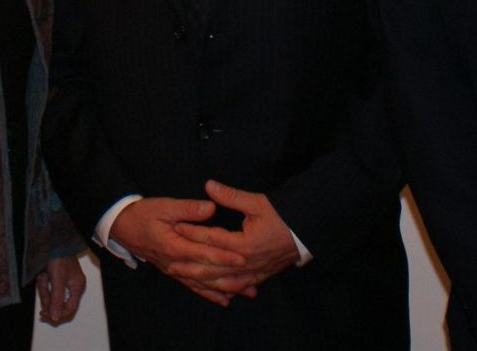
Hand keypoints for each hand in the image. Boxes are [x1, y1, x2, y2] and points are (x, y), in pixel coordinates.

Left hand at [37, 255, 86, 324]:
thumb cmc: (59, 257)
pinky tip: (42, 275)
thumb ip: (57, 299)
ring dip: (44, 289)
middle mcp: (72, 286)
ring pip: (51, 294)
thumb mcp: (58, 279)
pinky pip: (47, 286)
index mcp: (77, 287)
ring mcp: (63, 281)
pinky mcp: (55, 277)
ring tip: (42, 277)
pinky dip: (43, 283)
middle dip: (48, 299)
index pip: (69, 309)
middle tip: (40, 304)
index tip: (45, 315)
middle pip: (59, 303)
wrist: (53, 240)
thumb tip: (56, 317)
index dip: (58, 315)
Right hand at [109, 196, 246, 305]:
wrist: (122, 227)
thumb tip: (210, 208)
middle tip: (252, 278)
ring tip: (246, 291)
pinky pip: (193, 286)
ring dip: (224, 288)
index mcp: (174, 245)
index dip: (223, 256)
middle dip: (230, 276)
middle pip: (206, 273)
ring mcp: (174, 270)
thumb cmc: (143, 214)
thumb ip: (188, 209)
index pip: (203, 253)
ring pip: (202, 284)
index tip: (241, 257)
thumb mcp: (164, 206)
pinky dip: (209, 294)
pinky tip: (224, 299)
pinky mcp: (173, 272)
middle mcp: (175, 263)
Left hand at [171, 180, 299, 297]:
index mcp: (244, 244)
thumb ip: (231, 196)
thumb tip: (208, 185)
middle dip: (190, 266)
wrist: (306, 233)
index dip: (192, 232)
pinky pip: (238, 287)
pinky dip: (225, 290)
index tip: (175, 227)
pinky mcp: (260, 276)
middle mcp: (246, 262)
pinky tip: (215, 291)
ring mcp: (253, 272)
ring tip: (186, 279)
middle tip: (170, 264)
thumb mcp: (257, 202)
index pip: (211, 239)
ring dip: (203, 281)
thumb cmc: (282, 216)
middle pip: (212, 267)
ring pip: (223, 282)